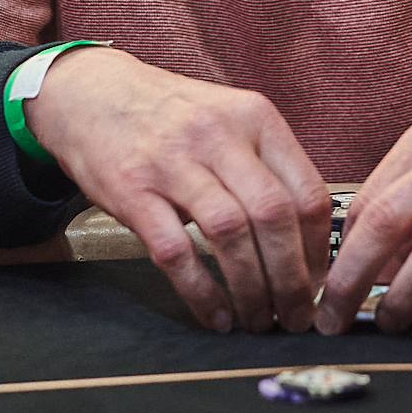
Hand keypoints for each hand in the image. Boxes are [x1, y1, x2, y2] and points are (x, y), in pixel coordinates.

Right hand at [25, 48, 330, 333]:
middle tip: (295, 315)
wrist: (93, 93)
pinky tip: (215, 314)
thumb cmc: (170, 115)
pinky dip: (202, 292)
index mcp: (254, 118)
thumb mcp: (230, 118)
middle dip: (292, 279)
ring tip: (258, 319)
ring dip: (251, 289)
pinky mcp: (133, 190)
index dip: (318, 249)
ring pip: (230, 234)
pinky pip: (176, 252)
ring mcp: (173, 162)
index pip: (307, 191)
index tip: (318, 282)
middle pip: (273, 216)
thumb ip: (267, 165)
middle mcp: (218, 136)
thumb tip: (308, 238)